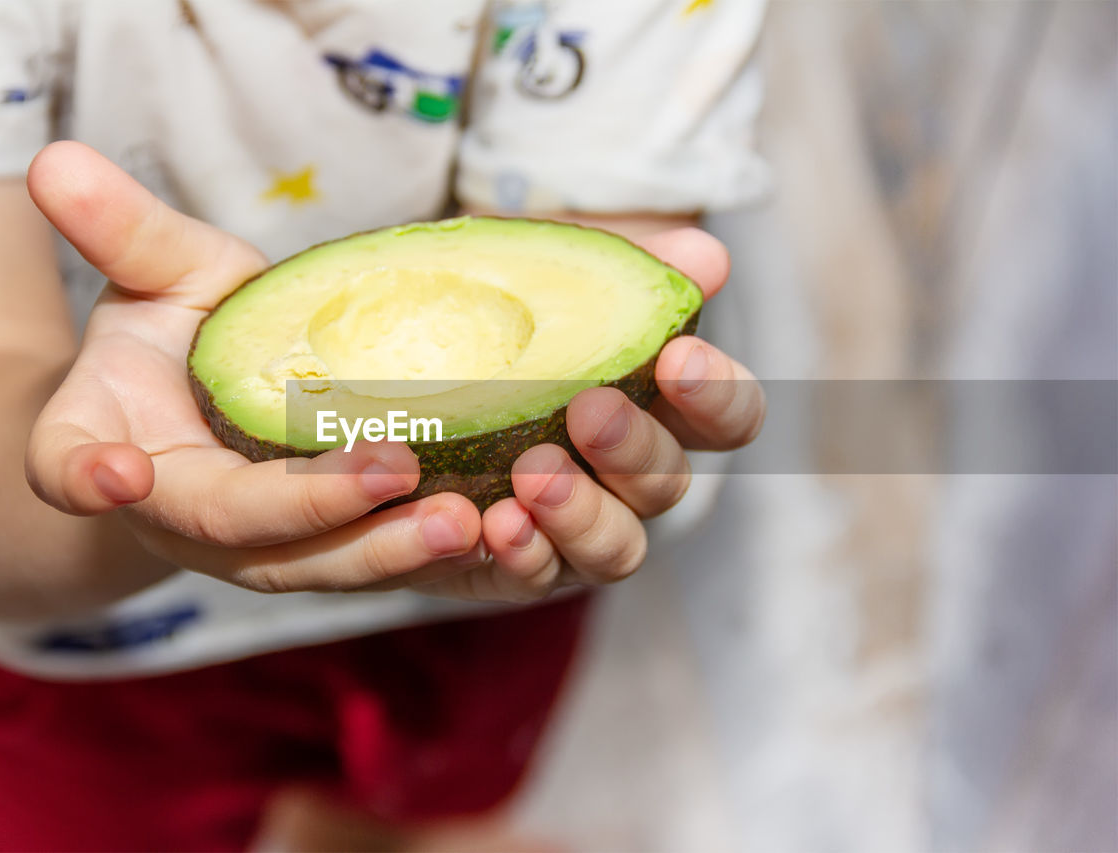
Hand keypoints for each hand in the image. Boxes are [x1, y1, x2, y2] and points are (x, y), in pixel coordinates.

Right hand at [25, 142, 487, 593]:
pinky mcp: (314, 552)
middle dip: (311, 510)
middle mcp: (175, 516)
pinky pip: (363, 560)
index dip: (84, 475)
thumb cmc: (173, 332)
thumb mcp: (153, 273)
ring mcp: (248, 546)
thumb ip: (119, 230)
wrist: (201, 403)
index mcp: (105, 447)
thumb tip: (56, 156)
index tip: (116, 472)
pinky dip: (421, 552)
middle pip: (231, 530)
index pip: (66, 467)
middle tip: (398, 471)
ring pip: (311, 566)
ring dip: (387, 550)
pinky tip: (494, 527)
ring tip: (468, 522)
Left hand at [409, 228, 765, 601]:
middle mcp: (632, 482)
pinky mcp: (517, 566)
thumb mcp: (553, 283)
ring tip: (531, 478)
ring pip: (614, 549)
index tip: (678, 359)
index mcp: (661, 412)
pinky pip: (533, 579)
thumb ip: (627, 275)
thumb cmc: (507, 323)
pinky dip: (521, 554)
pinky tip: (490, 523)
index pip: (729, 416)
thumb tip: (706, 256)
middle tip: (588, 413)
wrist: (410, 377)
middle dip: (633, 450)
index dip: (718, 394)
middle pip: (667, 484)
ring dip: (579, 515)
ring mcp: (579, 532)